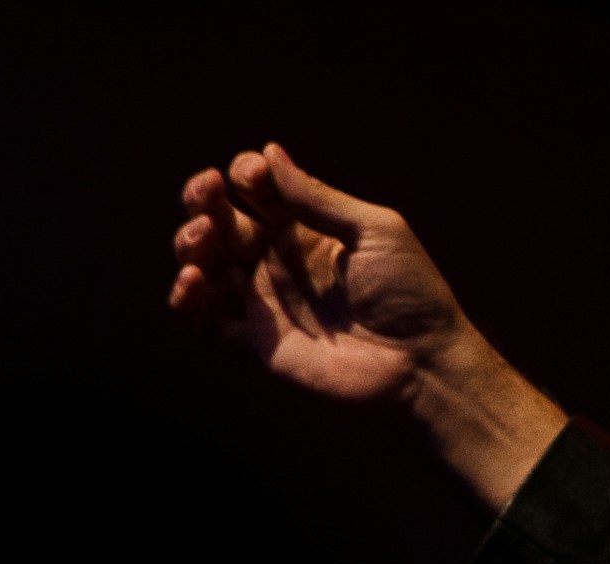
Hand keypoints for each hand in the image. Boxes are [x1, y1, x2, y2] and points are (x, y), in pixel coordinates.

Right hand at [168, 144, 563, 507]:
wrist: (424, 365)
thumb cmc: (412, 295)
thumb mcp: (375, 231)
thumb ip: (319, 198)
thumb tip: (269, 152)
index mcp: (307, 231)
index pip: (257, 192)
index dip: (245, 176)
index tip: (253, 175)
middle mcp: (279, 262)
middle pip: (220, 221)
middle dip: (203, 199)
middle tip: (208, 191)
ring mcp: (266, 300)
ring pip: (203, 263)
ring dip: (190, 241)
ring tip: (203, 235)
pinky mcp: (258, 340)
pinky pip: (203, 318)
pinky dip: (185, 298)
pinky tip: (191, 278)